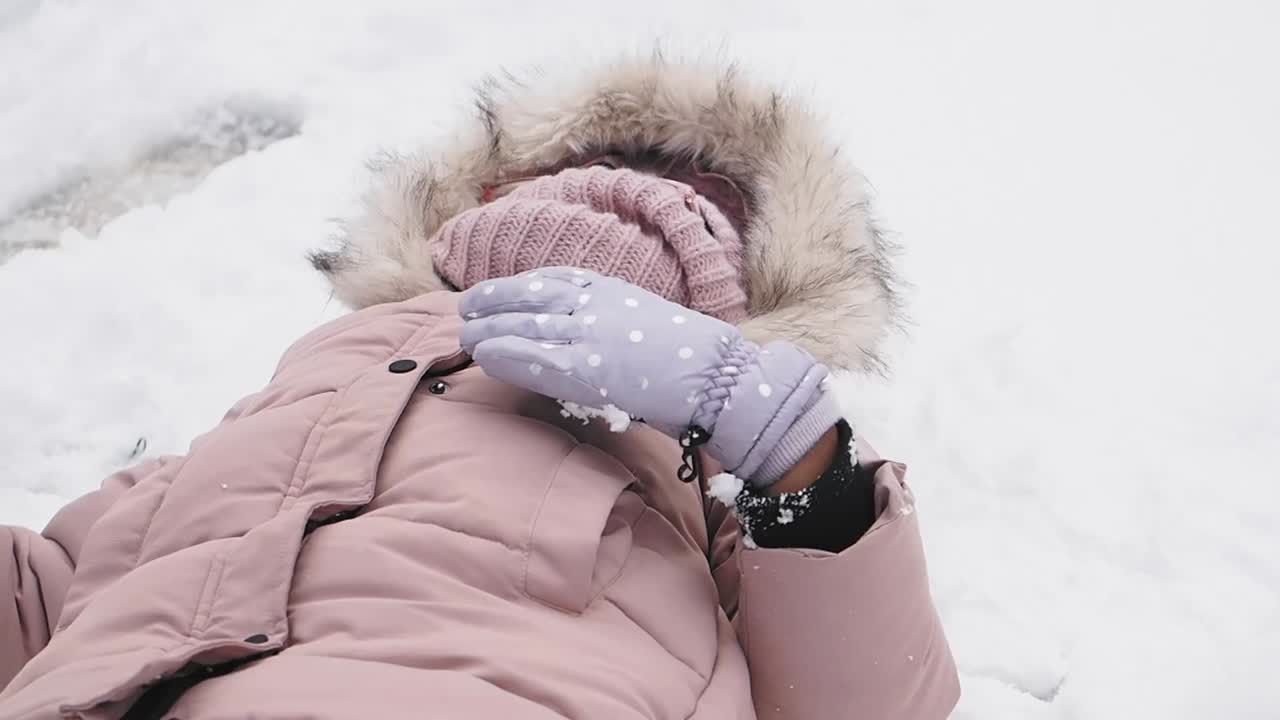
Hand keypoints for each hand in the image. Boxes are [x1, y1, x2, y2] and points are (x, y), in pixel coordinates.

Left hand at [459, 268, 838, 485]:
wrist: (719, 376)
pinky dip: (504, 356)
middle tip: (466, 309)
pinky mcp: (585, 369)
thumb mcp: (652, 324)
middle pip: (532, 295)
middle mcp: (597, 305)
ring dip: (490, 329)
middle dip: (494, 300)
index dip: (523, 284)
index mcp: (615, 290)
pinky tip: (483, 357)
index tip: (500, 288)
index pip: (558, 278)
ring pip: (525, 325)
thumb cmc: (695, 359)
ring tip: (465, 335)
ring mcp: (589, 335)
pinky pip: (533, 359)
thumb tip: (599, 343)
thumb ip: (620, 326)